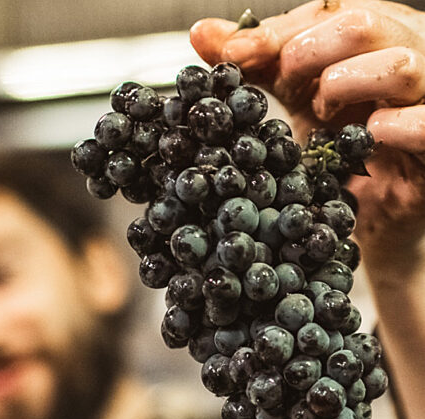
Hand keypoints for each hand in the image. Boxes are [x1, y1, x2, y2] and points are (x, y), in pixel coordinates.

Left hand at [190, 1, 424, 269]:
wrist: (368, 213)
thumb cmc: (336, 149)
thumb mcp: (291, 102)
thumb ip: (255, 67)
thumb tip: (202, 34)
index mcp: (369, 37)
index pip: (325, 12)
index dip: (276, 34)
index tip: (234, 57)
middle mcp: (402, 54)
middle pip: (365, 22)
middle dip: (311, 51)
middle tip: (286, 82)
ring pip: (401, 65)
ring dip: (348, 84)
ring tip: (322, 112)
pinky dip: (400, 126)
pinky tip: (373, 131)